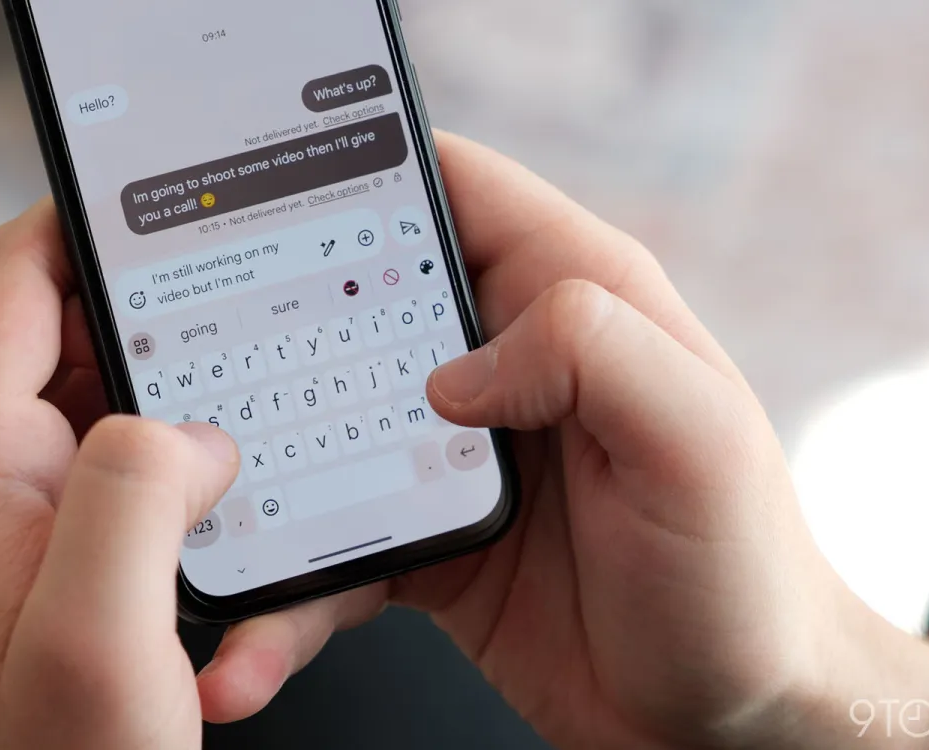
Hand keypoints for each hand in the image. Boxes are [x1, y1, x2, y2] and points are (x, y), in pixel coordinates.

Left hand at [0, 203, 376, 748]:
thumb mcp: (101, 634)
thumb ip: (138, 488)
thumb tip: (194, 431)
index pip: (13, 280)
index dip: (91, 224)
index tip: (183, 210)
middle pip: (76, 342)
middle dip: (174, 336)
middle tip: (262, 336)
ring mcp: (16, 529)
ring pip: (115, 419)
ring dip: (192, 432)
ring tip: (257, 465)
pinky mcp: (55, 572)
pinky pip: (128, 494)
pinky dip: (189, 501)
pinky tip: (236, 550)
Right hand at [205, 134, 928, 748]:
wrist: (729, 724)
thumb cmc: (744, 575)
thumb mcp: (697, 439)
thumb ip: (590, 353)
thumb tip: (452, 369)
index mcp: (573, 302)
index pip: (455, 191)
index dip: (362, 171)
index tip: (262, 189)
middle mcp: (507, 367)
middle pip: (356, 304)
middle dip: (263, 325)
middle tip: (184, 363)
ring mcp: (457, 459)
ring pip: (322, 433)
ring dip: (255, 479)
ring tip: (191, 526)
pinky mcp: (429, 547)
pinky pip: (332, 554)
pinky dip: (284, 600)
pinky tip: (251, 646)